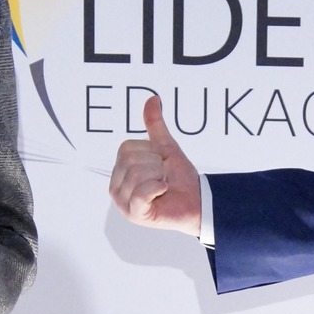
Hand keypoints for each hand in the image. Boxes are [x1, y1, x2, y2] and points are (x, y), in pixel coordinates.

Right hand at [108, 95, 200, 234]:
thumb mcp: (166, 147)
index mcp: (120, 169)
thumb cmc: (179, 177)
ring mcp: (123, 202)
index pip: (127, 149)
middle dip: (155, 165)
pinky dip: (158, 188)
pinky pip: (142, 193)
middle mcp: (116, 186)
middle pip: (131, 161)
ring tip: (164, 185)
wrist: (197, 199)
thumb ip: (155, 125)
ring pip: (137, 175)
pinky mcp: (134, 214)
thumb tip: (152, 99)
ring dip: (159, 177)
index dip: (150, 152)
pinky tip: (164, 191)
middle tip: (163, 175)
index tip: (160, 163)